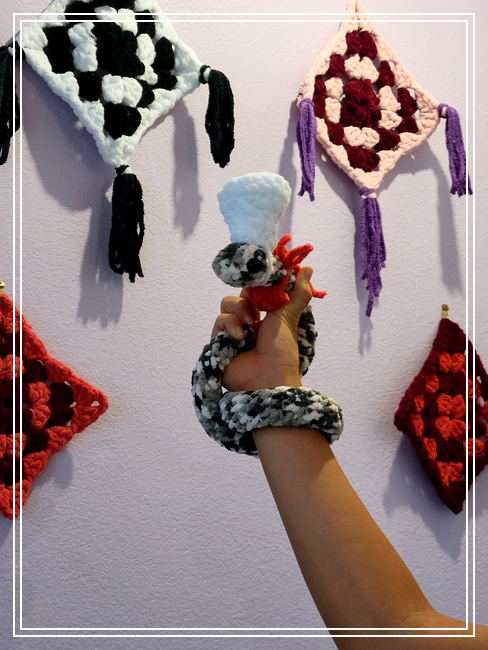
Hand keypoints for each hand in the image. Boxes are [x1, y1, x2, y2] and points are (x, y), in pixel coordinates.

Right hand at [211, 267, 313, 391]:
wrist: (268, 377)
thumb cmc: (281, 350)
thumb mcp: (290, 316)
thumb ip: (298, 292)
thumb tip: (309, 268)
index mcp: (263, 317)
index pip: (252, 292)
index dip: (253, 285)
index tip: (259, 280)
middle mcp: (245, 324)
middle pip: (235, 297)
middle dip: (245, 301)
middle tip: (255, 313)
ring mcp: (231, 334)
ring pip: (225, 307)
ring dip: (237, 313)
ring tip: (248, 328)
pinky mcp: (218, 343)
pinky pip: (218, 323)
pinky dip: (229, 327)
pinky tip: (239, 338)